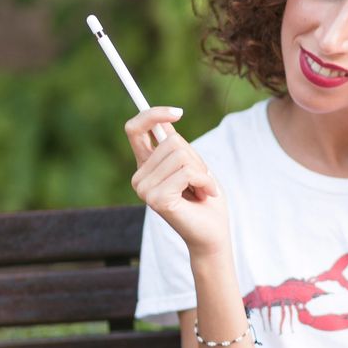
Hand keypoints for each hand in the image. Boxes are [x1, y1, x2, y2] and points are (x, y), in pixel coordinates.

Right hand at [125, 107, 230, 260]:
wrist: (212, 234)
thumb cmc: (204, 198)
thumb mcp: (192, 164)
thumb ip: (176, 145)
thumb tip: (164, 120)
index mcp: (145, 166)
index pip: (135, 129)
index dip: (152, 114)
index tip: (178, 113)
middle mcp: (139, 177)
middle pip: (171, 141)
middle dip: (195, 158)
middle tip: (201, 180)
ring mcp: (144, 189)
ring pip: (180, 155)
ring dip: (202, 171)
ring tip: (202, 189)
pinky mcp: (157, 199)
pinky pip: (188, 172)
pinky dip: (204, 181)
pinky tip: (204, 195)